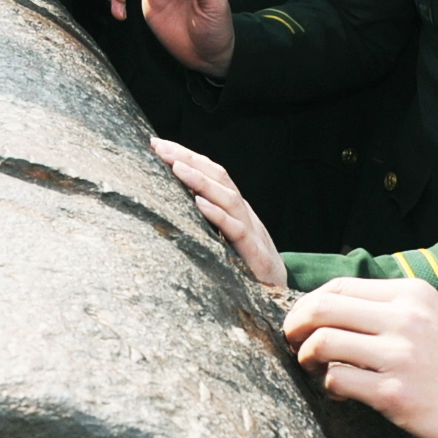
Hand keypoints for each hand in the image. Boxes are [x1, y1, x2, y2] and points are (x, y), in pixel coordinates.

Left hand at [153, 137, 284, 285]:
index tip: (157, 144)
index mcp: (234, 206)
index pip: (211, 173)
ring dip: (201, 181)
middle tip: (160, 147)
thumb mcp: (223, 235)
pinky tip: (199, 205)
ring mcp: (251, 231)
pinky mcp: (255, 254)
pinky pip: (237, 230)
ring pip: (228, 198)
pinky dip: (218, 215)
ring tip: (177, 167)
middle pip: (218, 177)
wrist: (280, 292)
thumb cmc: (246, 262)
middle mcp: (243, 212)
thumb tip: (172, 199)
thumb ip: (206, 217)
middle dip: (189, 159)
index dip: (187, 156)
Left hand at [284, 278, 437, 437]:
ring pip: (322, 342)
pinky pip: (337, 379)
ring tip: (314, 369)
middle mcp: (404, 318)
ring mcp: (399, 355)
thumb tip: (330, 308)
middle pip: (321, 308)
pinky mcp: (395, 393)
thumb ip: (389, 308)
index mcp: (411, 294)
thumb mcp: (431, 318)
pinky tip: (338, 392)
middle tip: (294, 344)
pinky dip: (328, 385)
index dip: (309, 303)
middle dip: (296, 326)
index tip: (302, 322)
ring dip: (307, 357)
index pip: (339, 286)